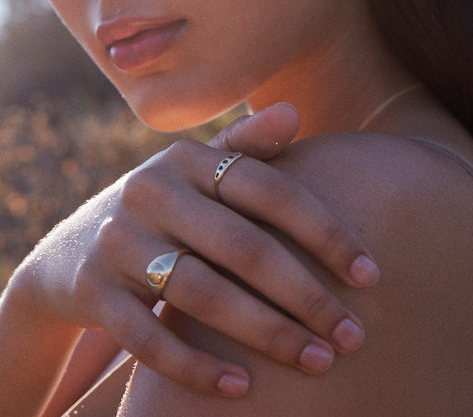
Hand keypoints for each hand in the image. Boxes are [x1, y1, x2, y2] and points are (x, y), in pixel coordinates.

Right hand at [19, 103, 378, 397]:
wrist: (75, 246)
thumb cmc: (168, 206)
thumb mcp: (199, 170)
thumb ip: (246, 145)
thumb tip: (294, 110)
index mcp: (189, 158)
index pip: (272, 192)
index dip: (326, 233)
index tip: (369, 275)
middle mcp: (152, 190)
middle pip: (245, 248)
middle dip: (306, 296)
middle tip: (352, 335)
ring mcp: (119, 241)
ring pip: (203, 295)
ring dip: (266, 334)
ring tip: (316, 361)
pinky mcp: (93, 291)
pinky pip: (148, 337)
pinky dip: (196, 367)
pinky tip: (243, 388)